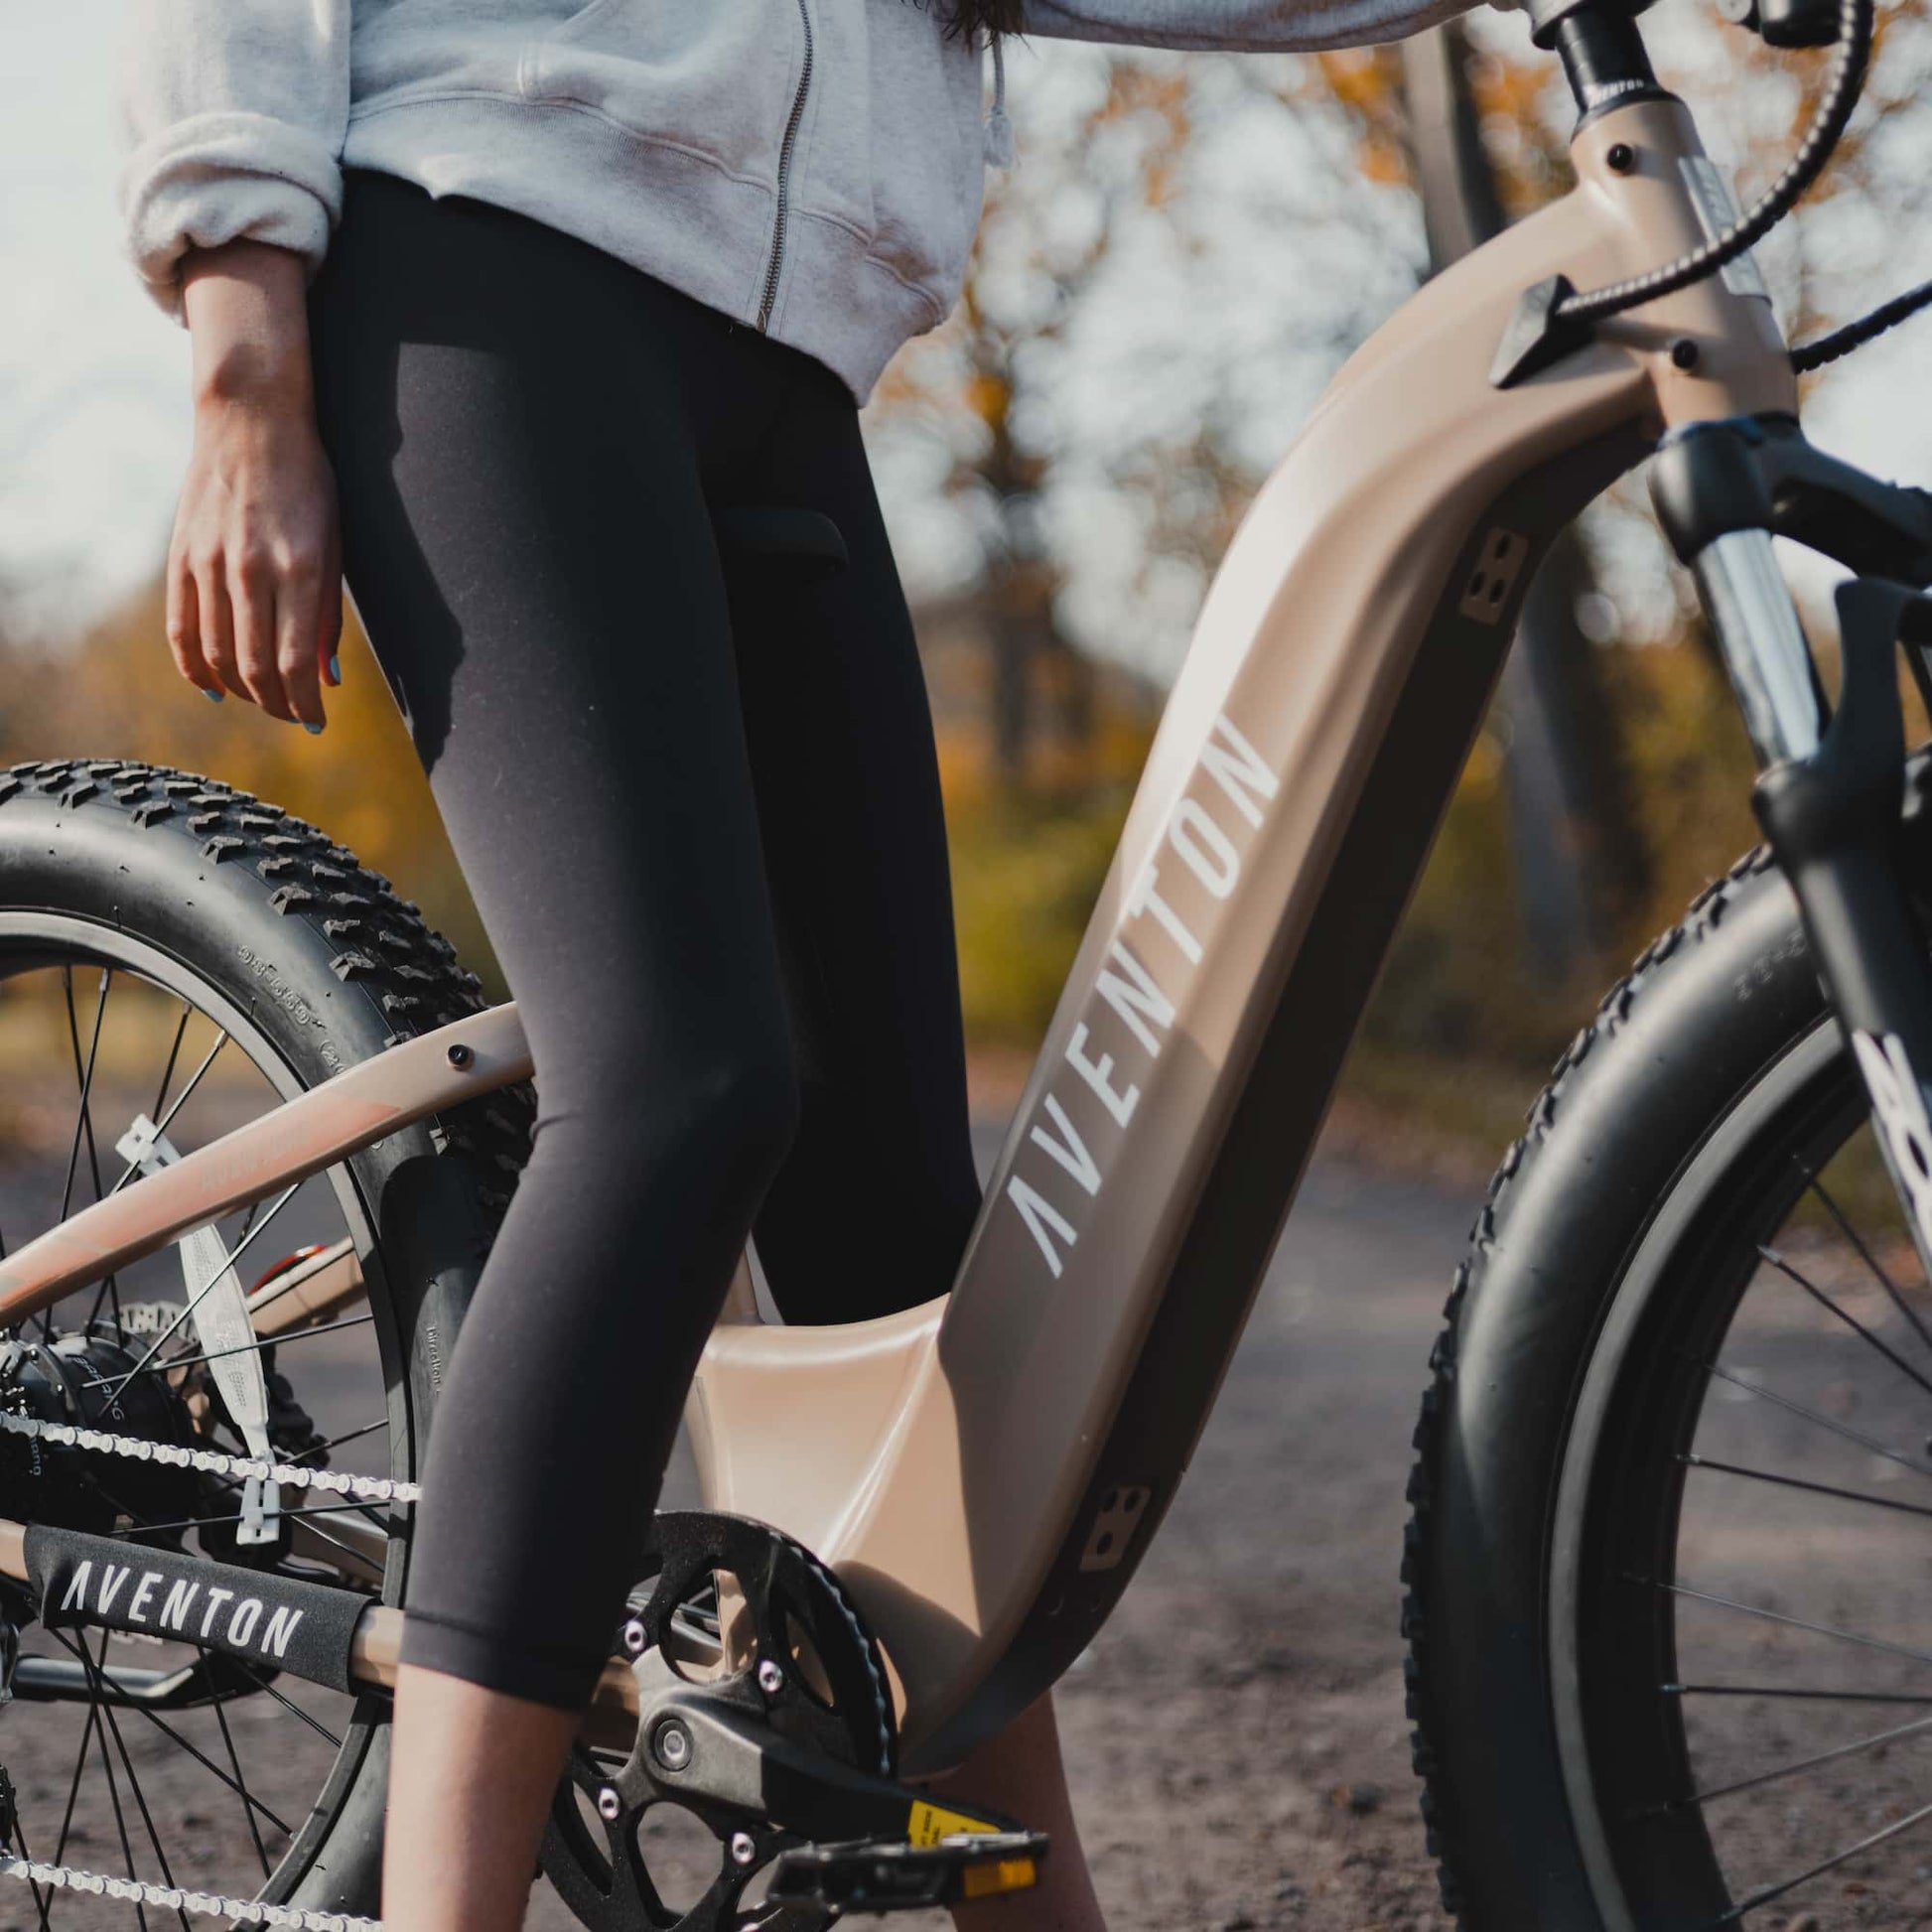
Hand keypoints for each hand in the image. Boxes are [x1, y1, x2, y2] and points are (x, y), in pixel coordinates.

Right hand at [171, 242, 342, 731]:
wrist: (251, 421)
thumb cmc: (308, 483)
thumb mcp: (335, 544)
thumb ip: (328, 613)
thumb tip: (326, 677)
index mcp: (299, 567)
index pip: (295, 663)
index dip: (306, 703)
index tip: (318, 720)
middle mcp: (250, 570)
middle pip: (255, 668)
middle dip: (278, 705)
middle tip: (295, 716)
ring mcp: (209, 563)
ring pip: (218, 656)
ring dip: (243, 691)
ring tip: (265, 700)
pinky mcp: (181, 556)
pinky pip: (182, 629)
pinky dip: (197, 667)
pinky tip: (214, 686)